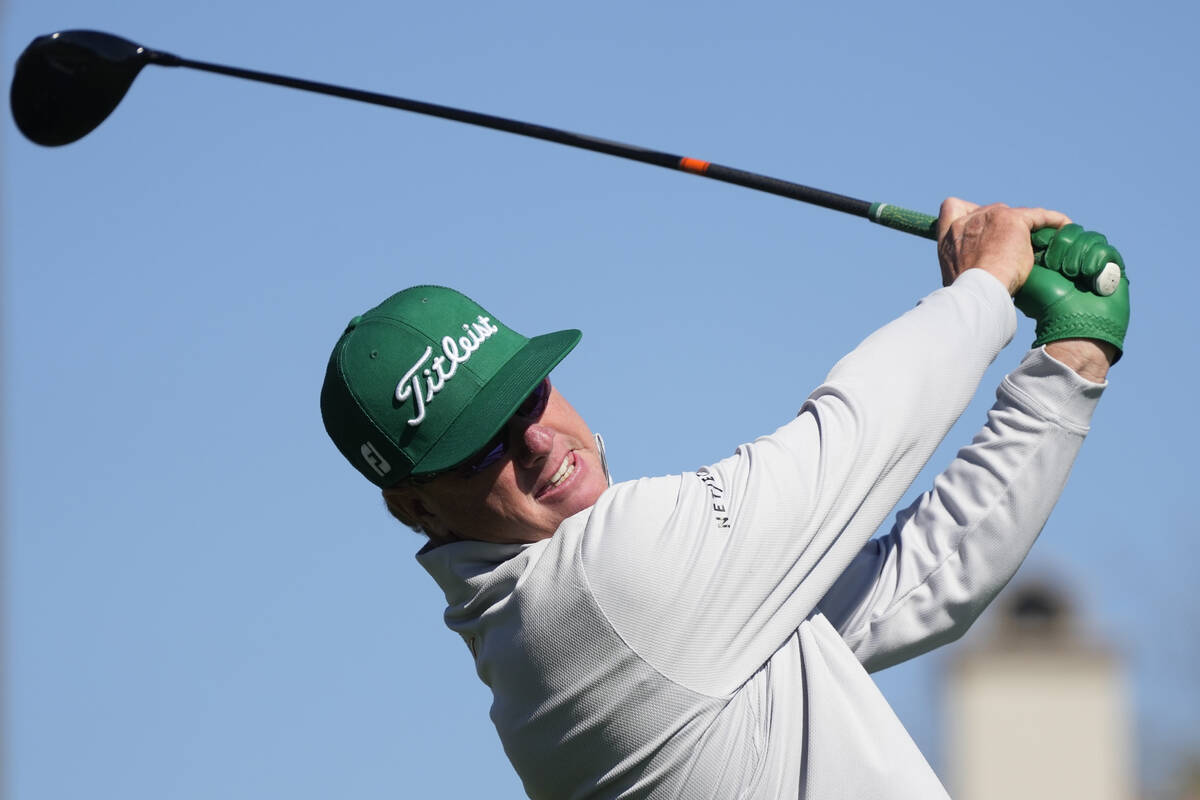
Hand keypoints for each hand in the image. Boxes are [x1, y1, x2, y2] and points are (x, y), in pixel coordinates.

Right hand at [936, 198, 1071, 294]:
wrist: (976, 291)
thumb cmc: (967, 292)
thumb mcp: (959, 276)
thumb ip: (968, 264)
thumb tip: (984, 274)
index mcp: (949, 234)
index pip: (953, 208)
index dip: (967, 214)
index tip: (978, 225)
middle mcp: (967, 220)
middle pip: (991, 212)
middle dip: (1003, 227)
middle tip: (1015, 248)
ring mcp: (990, 217)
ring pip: (1015, 215)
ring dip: (1026, 227)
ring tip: (1043, 241)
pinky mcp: (1012, 221)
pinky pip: (1039, 216)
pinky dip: (1053, 221)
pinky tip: (1065, 227)